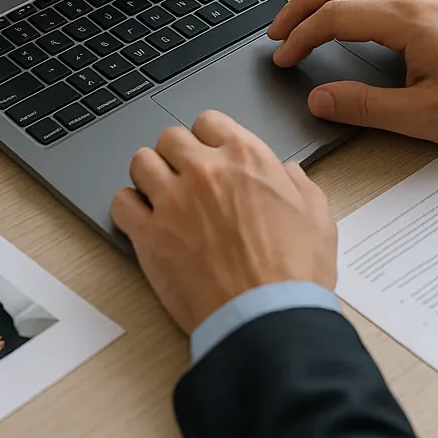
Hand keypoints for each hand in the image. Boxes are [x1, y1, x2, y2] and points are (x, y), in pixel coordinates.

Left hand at [111, 110, 335, 334]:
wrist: (267, 316)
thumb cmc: (295, 272)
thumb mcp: (317, 214)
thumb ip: (297, 182)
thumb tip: (286, 171)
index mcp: (246, 157)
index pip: (209, 121)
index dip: (208, 138)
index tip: (209, 153)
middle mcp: (205, 170)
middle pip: (170, 138)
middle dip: (177, 155)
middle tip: (186, 178)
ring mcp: (173, 200)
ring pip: (141, 162)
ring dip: (150, 175)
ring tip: (161, 195)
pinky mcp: (149, 235)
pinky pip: (121, 202)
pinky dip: (129, 208)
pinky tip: (143, 221)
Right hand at [268, 0, 437, 146]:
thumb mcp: (423, 116)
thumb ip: (364, 106)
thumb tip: (319, 99)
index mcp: (409, 20)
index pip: (334, 16)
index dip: (300, 36)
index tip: (282, 58)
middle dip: (301, 3)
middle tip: (277, 32)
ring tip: (303, 18)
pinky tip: (348, 10)